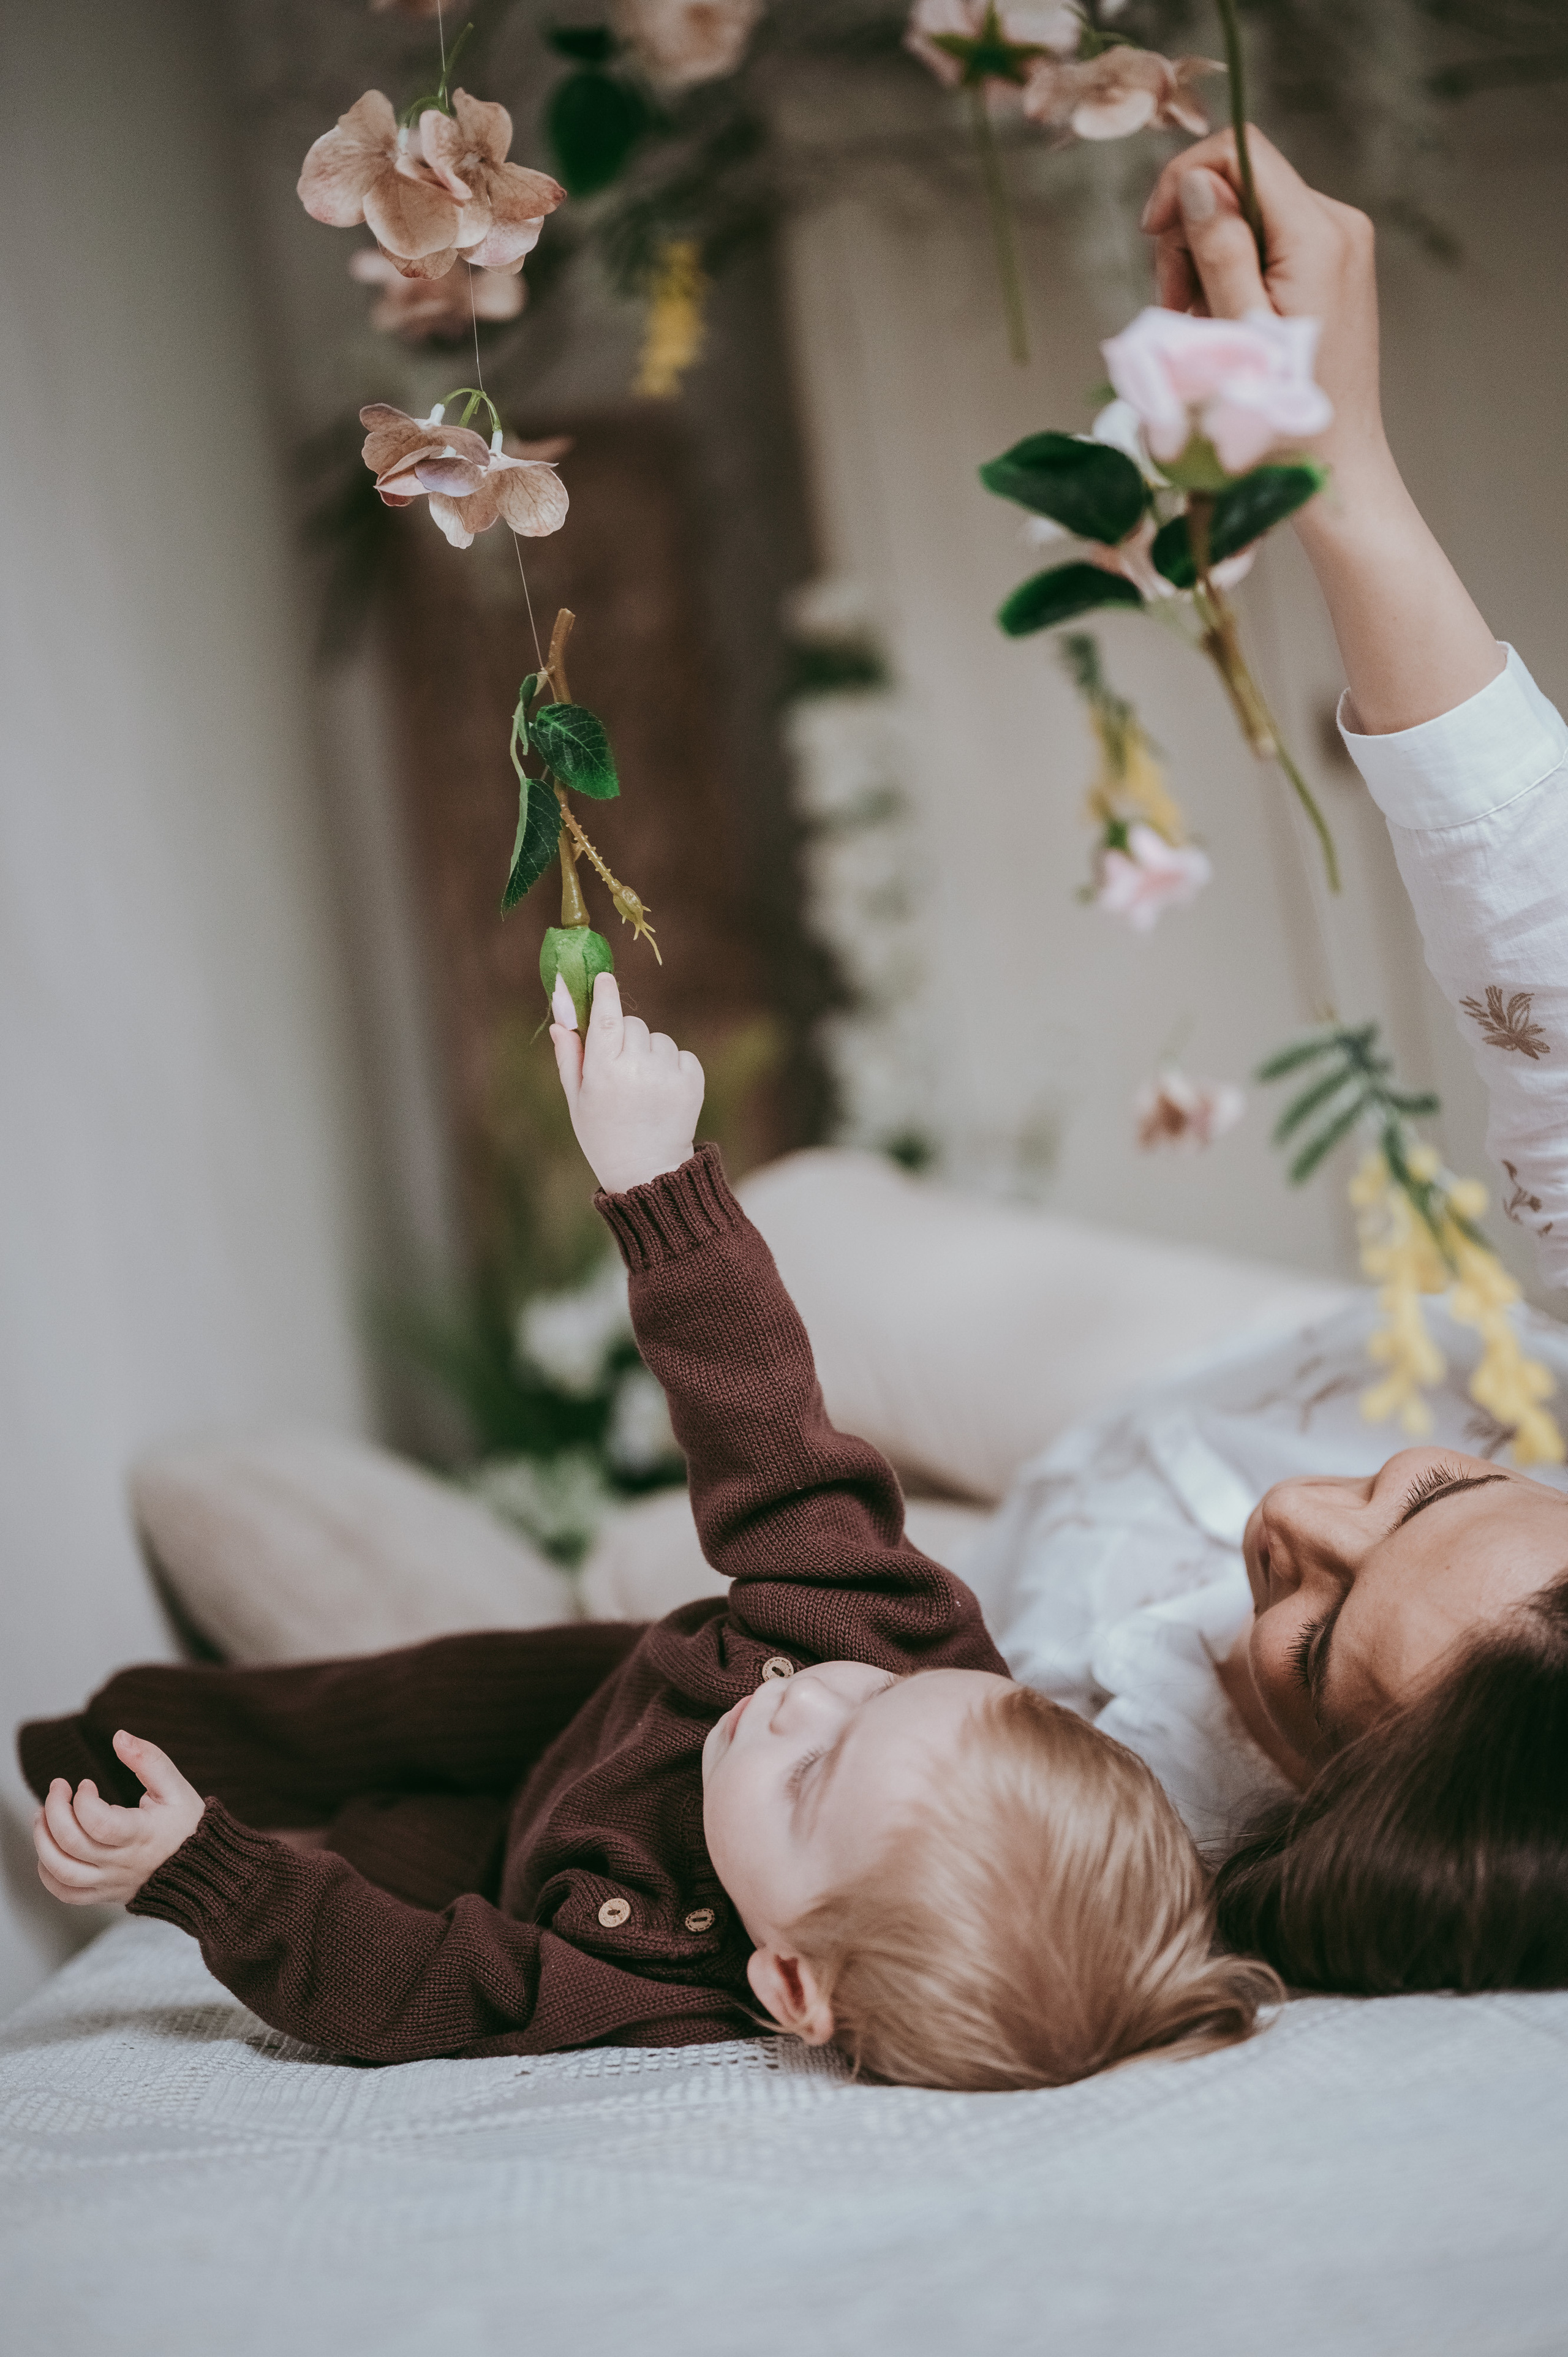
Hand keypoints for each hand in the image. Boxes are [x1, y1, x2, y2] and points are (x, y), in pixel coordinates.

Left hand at [32, 1731, 203, 1906]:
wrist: (200, 1871)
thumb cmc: (187, 1825)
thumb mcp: (176, 1787)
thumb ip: (149, 1759)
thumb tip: (118, 1737)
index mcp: (142, 1835)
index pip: (99, 1824)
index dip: (82, 1800)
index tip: (85, 1784)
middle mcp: (122, 1863)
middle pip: (71, 1843)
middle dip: (54, 1809)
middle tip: (58, 1788)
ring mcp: (110, 1882)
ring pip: (61, 1870)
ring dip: (42, 1841)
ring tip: (43, 1815)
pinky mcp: (104, 1894)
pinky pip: (66, 1893)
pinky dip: (48, 1873)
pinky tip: (49, 1849)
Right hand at [551, 971, 704, 1195]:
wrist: (648, 1171)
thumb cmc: (603, 1134)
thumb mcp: (577, 1099)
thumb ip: (569, 1057)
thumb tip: (560, 1020)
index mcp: (603, 1072)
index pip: (607, 1019)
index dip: (605, 994)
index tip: (605, 977)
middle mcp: (637, 1069)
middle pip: (634, 1024)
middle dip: (626, 1036)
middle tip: (621, 1068)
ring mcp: (667, 1075)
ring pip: (659, 1039)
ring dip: (651, 1053)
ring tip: (643, 1087)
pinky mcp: (692, 1082)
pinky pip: (682, 1055)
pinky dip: (673, 1067)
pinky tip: (662, 1092)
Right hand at [1140, 126, 1387, 491]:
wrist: (1336, 463)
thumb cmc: (1284, 415)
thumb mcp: (1238, 330)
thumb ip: (1220, 250)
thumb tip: (1197, 183)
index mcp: (1319, 235)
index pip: (1240, 152)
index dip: (1185, 180)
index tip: (1152, 233)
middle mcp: (1338, 224)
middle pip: (1240, 183)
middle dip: (1192, 233)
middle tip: (1176, 303)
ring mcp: (1339, 243)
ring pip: (1248, 213)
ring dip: (1206, 259)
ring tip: (1200, 323)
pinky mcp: (1331, 264)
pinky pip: (1267, 242)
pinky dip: (1233, 272)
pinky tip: (1225, 320)